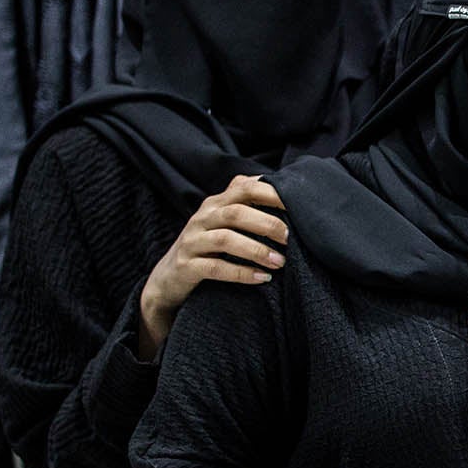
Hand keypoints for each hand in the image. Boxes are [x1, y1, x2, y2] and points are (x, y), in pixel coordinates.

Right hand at [139, 174, 288, 356]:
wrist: (169, 279)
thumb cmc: (208, 248)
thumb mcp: (224, 224)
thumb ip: (248, 207)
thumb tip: (289, 196)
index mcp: (216, 204)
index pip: (244, 188)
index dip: (271, 194)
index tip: (299, 206)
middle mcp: (202, 218)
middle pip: (236, 213)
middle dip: (267, 224)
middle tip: (291, 238)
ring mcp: (192, 241)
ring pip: (225, 239)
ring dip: (256, 250)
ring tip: (281, 262)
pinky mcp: (186, 266)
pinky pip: (214, 267)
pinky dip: (240, 273)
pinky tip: (262, 278)